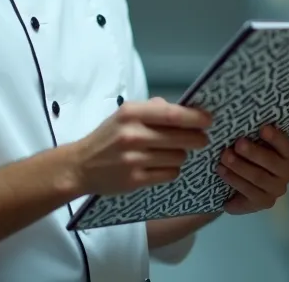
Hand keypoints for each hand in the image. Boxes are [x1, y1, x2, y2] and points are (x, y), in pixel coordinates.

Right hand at [68, 97, 211, 195]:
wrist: (80, 166)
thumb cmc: (106, 137)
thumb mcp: (123, 115)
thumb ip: (152, 110)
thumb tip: (182, 109)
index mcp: (131, 114)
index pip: (172, 114)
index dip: (195, 117)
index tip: (208, 120)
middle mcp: (133, 135)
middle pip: (181, 137)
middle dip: (197, 138)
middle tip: (201, 139)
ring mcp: (134, 159)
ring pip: (178, 157)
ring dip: (181, 155)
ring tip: (172, 152)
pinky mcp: (135, 180)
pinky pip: (169, 174)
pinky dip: (172, 170)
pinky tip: (163, 166)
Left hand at [216, 125, 288, 214]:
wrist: (241, 182)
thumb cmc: (249, 155)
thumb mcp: (255, 144)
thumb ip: (254, 135)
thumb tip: (241, 117)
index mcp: (287, 155)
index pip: (286, 146)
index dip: (276, 138)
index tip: (263, 128)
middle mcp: (286, 173)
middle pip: (271, 163)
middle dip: (253, 153)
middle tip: (237, 144)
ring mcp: (276, 190)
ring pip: (258, 178)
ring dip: (239, 167)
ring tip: (223, 158)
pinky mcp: (264, 203)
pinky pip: (249, 193)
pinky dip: (234, 181)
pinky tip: (222, 172)